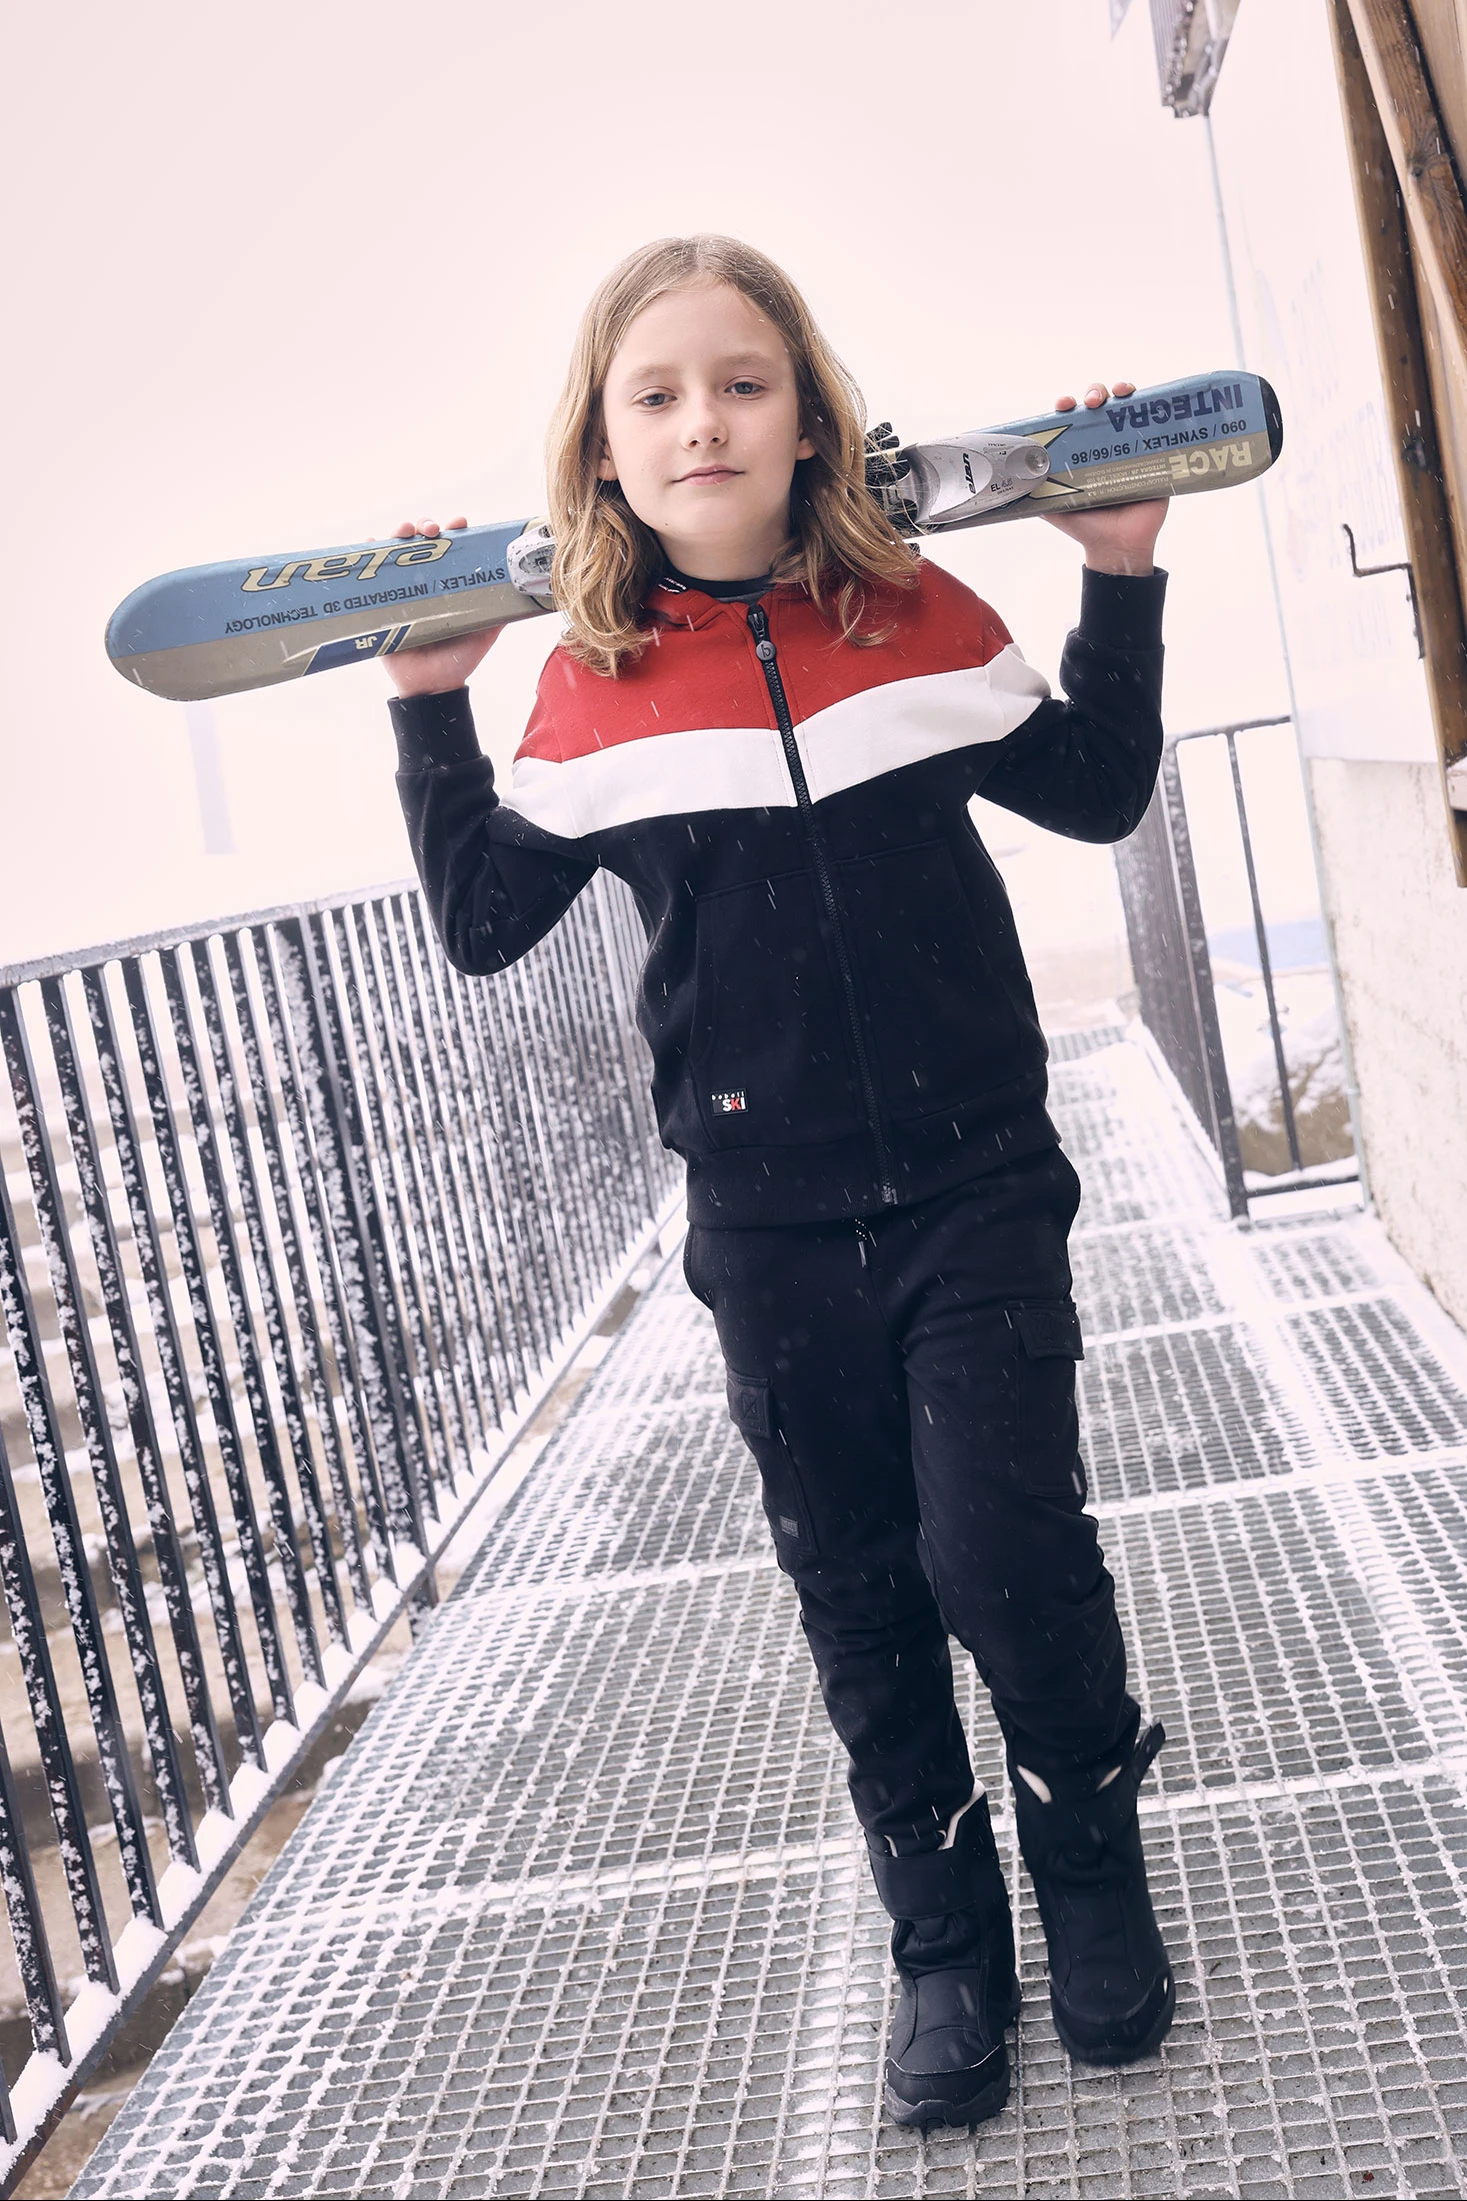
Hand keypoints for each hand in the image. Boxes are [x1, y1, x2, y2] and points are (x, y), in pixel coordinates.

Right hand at [379, 517, 501, 695]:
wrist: (432, 686)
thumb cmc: (458, 659)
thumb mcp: (484, 633)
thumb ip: (499, 613)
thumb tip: (524, 594)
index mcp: (449, 582)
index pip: (452, 547)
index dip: (456, 530)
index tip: (460, 524)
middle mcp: (425, 580)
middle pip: (422, 541)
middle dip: (426, 526)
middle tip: (431, 531)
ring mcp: (402, 588)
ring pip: (396, 549)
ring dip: (399, 532)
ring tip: (404, 532)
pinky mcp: (381, 600)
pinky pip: (370, 571)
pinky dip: (368, 551)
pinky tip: (372, 542)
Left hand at [1041, 382, 1167, 575]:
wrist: (1116, 547)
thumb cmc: (1085, 526)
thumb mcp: (1054, 506)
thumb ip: (1034, 490)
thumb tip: (1009, 479)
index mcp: (1081, 451)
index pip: (1073, 418)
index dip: (1067, 405)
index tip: (1063, 405)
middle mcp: (1105, 443)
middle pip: (1100, 406)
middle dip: (1094, 393)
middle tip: (1092, 401)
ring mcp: (1130, 446)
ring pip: (1127, 408)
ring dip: (1121, 392)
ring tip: (1117, 394)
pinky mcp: (1153, 455)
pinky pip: (1156, 427)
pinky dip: (1153, 410)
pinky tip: (1146, 402)